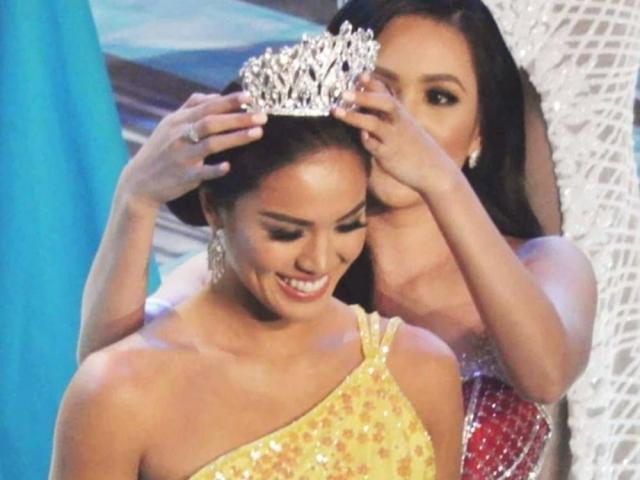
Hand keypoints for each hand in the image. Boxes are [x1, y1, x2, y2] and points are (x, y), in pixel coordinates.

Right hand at [118, 91, 266, 212]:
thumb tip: (215, 96)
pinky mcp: (182, 177)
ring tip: (257, 133)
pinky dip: (214, 169)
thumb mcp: (169, 125)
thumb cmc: (160, 150)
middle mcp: (179, 136)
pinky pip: (200, 172)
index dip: (228, 101)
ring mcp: (180, 156)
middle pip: (212, 122)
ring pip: (210, 144)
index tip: (250, 96)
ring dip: (235, 138)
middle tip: (262, 116)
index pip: (206, 107)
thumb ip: (190, 107)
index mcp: (177, 121)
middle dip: (238, 118)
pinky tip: (228, 166)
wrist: (139, 182)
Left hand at [332, 75, 457, 195]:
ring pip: (375, 124)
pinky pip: (375, 146)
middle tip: (343, 92)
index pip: (386, 93)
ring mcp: (394, 139)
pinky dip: (366, 140)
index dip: (372, 83)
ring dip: (355, 117)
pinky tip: (359, 136)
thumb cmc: (415, 148)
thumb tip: (367, 106)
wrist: (434, 170)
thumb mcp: (405, 128)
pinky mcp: (390, 156)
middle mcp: (399, 123)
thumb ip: (387, 117)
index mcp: (401, 115)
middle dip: (364, 96)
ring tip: (336, 111)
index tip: (359, 75)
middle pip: (384, 103)